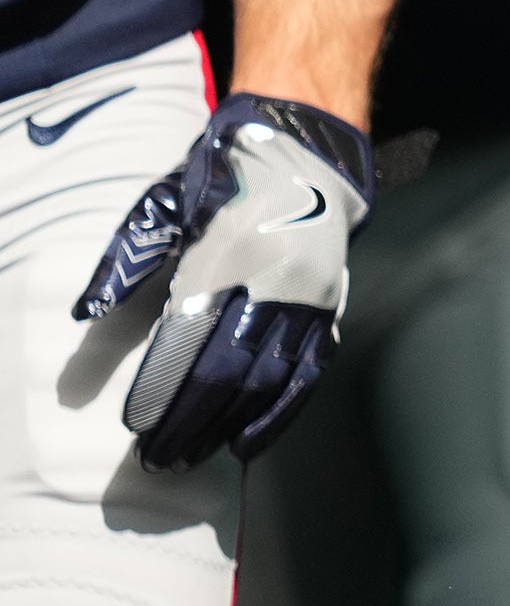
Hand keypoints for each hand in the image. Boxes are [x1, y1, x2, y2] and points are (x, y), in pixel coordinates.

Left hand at [74, 93, 373, 469]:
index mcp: (228, 254)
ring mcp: (308, 298)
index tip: (136, 423)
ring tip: (190, 457)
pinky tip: (249, 442)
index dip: (163, 386)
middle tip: (157, 457)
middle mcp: (274, 281)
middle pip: (228, 370)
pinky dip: (279, 413)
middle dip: (189, 420)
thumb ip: (128, 259)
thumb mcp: (167, 202)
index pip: (190, 337)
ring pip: (268, 378)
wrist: (308, 148)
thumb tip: (84, 312)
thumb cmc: (226, 176)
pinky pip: (307, 372)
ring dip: (227, 424)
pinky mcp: (329, 308)